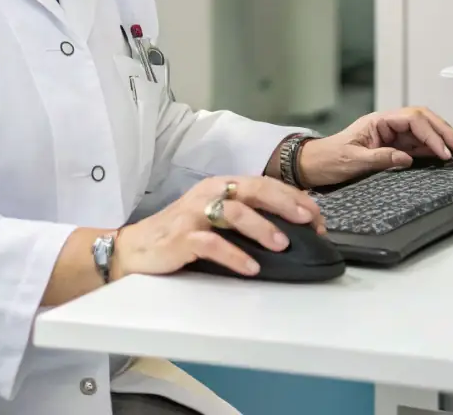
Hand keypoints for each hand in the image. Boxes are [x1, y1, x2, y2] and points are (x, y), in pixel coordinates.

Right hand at [114, 175, 325, 278]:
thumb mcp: (213, 216)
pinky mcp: (182, 237)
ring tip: (282, 244)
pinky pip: (212, 243)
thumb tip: (288, 225)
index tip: (316, 216)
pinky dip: (235, 255)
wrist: (136, 248)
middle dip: (285, 203)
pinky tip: (251, 268)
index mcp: (219, 185)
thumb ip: (243, 215)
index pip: (263, 184)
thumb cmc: (179, 233)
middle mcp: (208, 193)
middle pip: (252, 190)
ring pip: (233, 212)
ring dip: (262, 228)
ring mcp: (194, 214)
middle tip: (309, 220)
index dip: (293, 197)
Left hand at [297, 107, 452, 188]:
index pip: (413, 119)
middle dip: (446, 133)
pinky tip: (445, 158)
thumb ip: (380, 158)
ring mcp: (391, 136)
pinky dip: (433, 151)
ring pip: (424, 132)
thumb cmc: (327, 159)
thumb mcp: (352, 161)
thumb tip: (406, 158)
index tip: (444, 152)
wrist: (312, 166)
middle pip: (424, 121)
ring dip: (443, 141)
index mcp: (378, 120)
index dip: (432, 134)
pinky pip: (417, 146)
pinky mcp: (392, 148)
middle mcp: (387, 124)